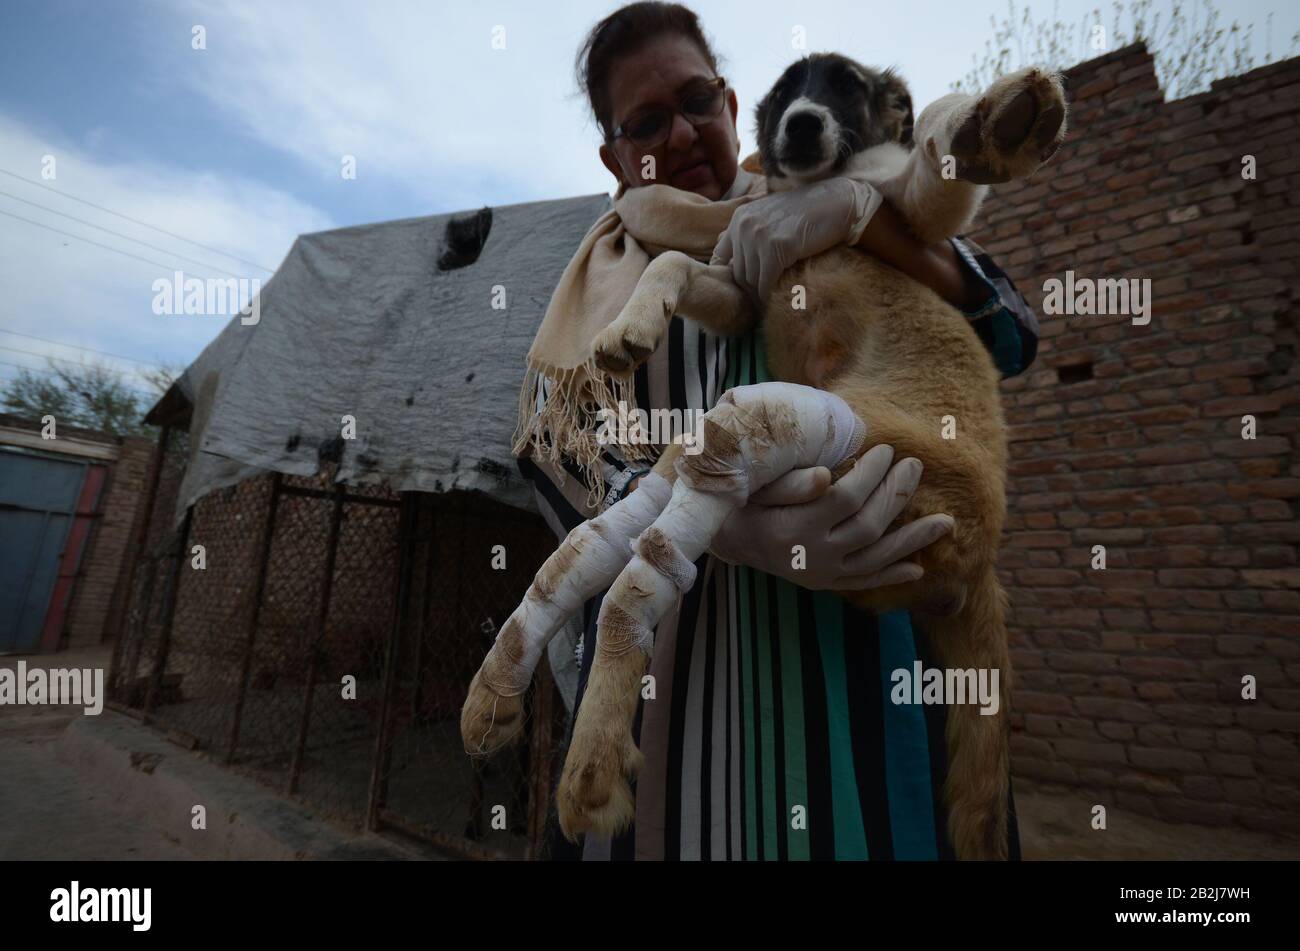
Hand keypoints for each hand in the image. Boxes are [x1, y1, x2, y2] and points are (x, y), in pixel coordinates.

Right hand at [708, 444, 953, 590]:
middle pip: (869, 525)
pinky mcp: (825, 584)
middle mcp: (813, 556)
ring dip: (913, 540)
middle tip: (914, 465)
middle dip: (897, 493)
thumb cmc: (742, 502)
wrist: (724, 540)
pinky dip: (891, 576)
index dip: (871, 473)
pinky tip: (918, 570)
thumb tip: (827, 476)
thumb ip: (790, 483)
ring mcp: (822, 574)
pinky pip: (865, 583)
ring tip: (946, 523)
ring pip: (877, 558)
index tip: (884, 449)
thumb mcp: (757, 486)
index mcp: (795, 527)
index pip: (846, 498)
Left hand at [711, 177, 882, 300]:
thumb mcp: (772, 220)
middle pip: (738, 273)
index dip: (730, 279)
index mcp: (739, 218)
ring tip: (773, 305)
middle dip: (750, 292)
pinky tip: (781, 300)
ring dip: (762, 297)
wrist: (839, 204)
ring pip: (751, 281)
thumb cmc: (809, 215)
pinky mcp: (776, 247)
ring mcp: (758, 235)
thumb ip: (752, 236)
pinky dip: (771, 296)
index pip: (720, 257)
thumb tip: (733, 265)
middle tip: (763, 306)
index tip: (743, 292)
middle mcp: (743, 225)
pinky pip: (765, 283)